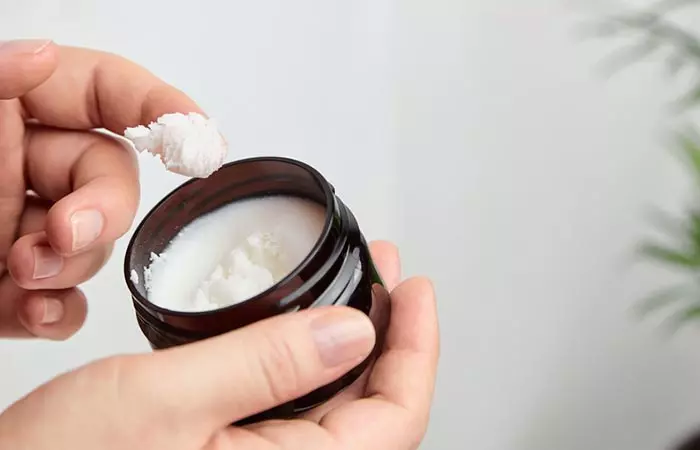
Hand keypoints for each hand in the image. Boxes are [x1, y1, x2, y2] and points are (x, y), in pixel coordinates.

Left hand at [0, 39, 202, 339]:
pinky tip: (31, 311)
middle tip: (66, 233)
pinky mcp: (3, 286)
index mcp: (4, 112)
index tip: (197, 137)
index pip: (108, 92)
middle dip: (102, 210)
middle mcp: (16, 167)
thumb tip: (43, 54)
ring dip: (71, 265)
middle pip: (110, 176)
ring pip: (92, 245)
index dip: (161, 107)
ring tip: (21, 277)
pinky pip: (60, 298)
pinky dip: (55, 311)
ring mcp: (13, 228)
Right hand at [0, 241, 439, 449]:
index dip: (418, 349)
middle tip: (390, 277)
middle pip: (375, 414)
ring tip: (359, 287)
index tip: (417, 289)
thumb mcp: (166, 400)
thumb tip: (352, 332)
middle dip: (390, 337)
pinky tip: (304, 329)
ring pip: (338, 412)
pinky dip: (311, 366)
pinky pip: (297, 416)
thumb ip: (266, 365)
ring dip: (353, 345)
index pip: (395, 419)